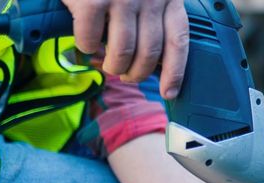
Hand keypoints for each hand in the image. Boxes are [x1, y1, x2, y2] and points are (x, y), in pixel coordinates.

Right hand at [63, 0, 189, 97]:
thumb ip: (152, 13)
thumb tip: (151, 57)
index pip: (178, 40)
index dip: (175, 71)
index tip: (169, 92)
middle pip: (149, 53)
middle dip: (137, 73)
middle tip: (126, 75)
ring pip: (122, 53)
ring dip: (113, 66)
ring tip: (107, 63)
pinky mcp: (91, 1)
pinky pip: (90, 40)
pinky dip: (86, 47)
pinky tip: (85, 41)